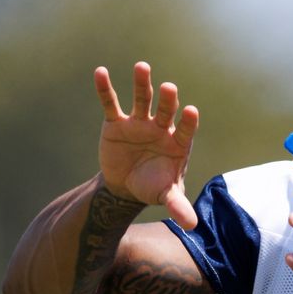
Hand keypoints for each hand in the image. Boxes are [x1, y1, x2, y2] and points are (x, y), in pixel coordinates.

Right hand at [93, 61, 199, 227]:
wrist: (126, 186)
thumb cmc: (153, 187)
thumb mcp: (165, 197)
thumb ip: (177, 206)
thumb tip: (193, 226)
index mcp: (177, 143)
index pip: (185, 129)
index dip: (187, 121)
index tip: (191, 111)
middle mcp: (160, 128)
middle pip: (166, 110)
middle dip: (168, 100)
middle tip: (169, 88)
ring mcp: (139, 123)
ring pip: (142, 100)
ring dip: (142, 84)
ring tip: (142, 67)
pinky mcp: (116, 123)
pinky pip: (111, 103)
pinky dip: (105, 88)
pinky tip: (100, 72)